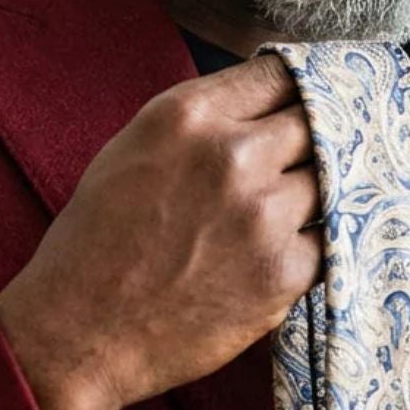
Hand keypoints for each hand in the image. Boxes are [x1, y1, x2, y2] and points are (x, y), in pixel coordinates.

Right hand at [0, 55, 320, 409]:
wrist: (80, 334)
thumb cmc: (96, 242)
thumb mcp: (134, 149)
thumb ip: (203, 123)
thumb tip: (263, 110)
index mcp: (188, 115)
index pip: (279, 75)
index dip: (298, 88)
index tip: (306, 101)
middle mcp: (232, 156)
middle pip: (316, 122)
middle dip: (313, 139)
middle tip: (301, 161)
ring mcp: (264, 215)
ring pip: (329, 182)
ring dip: (312, 196)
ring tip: (276, 217)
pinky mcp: (283, 272)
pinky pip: (326, 242)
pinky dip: (307, 249)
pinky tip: (271, 258)